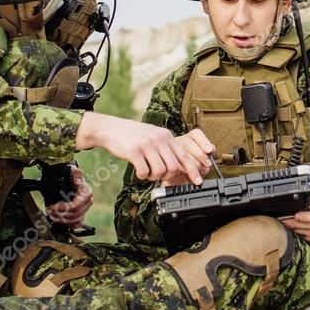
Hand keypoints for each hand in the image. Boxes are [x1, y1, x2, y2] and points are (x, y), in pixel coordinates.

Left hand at [46, 165, 92, 227]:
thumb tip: (77, 173)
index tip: (54, 207)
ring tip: (53, 216)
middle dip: (61, 214)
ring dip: (63, 220)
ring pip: (76, 220)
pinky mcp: (82, 214)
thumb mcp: (72, 171)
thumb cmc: (72, 176)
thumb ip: (76, 172)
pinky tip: (60, 220)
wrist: (72, 179)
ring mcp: (85, 209)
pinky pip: (77, 224)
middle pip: (75, 214)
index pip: (76, 205)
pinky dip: (69, 224)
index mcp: (87, 193)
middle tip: (50, 211)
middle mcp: (88, 202)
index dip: (64, 208)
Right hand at [76, 112, 212, 184]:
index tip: (198, 181)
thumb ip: (166, 148)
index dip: (193, 170)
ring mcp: (147, 145)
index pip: (184, 155)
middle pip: (174, 167)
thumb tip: (179, 167)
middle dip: (168, 177)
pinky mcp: (134, 151)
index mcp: (166, 136)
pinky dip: (143, 176)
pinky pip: (145, 171)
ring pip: (160, 171)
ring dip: (154, 177)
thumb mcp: (154, 136)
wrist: (111, 129)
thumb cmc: (134, 135)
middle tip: (159, 176)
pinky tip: (139, 171)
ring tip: (147, 172)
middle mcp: (159, 139)